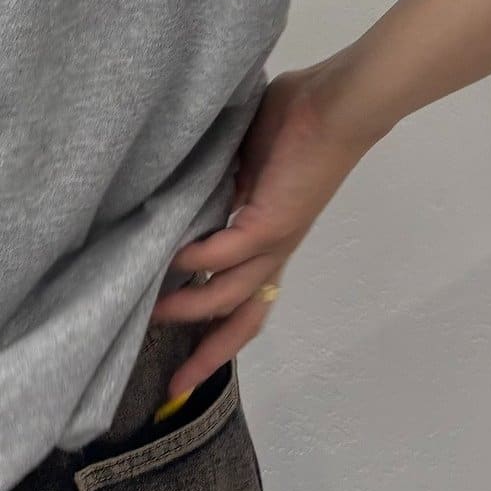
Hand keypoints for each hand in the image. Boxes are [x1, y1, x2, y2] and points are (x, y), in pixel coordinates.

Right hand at [149, 65, 374, 401]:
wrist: (337, 103)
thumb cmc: (297, 118)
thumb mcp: (243, 159)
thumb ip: (218, 182)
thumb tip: (180, 188)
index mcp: (269, 239)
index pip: (243, 300)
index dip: (215, 334)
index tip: (185, 363)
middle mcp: (274, 249)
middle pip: (243, 320)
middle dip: (209, 357)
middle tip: (174, 387)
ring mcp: (274, 239)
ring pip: (232, 295)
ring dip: (192, 310)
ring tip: (153, 315)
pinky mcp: (271, 220)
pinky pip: (226, 254)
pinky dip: (198, 264)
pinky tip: (169, 263)